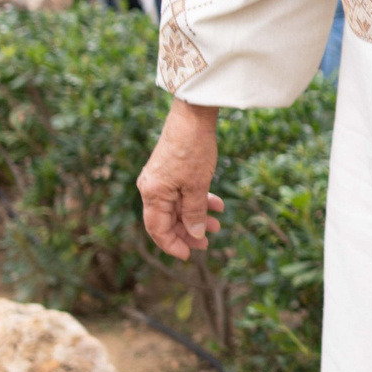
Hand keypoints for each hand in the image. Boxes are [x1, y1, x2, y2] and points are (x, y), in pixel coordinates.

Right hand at [138, 100, 223, 259]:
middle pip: (168, 220)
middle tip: (209, 242)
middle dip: (188, 233)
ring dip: (197, 217)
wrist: (193, 115)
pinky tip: (218, 204)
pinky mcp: (172, 170)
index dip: (172, 245)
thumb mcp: (197, 185)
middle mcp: (152, 188)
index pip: (157, 230)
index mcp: (152, 194)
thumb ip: (194, 212)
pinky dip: (199, 200)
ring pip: (178, 206)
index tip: (190, 255)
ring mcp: (161, 179)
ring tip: (219, 225)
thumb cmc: (192, 149)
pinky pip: (183, 192)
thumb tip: (194, 235)